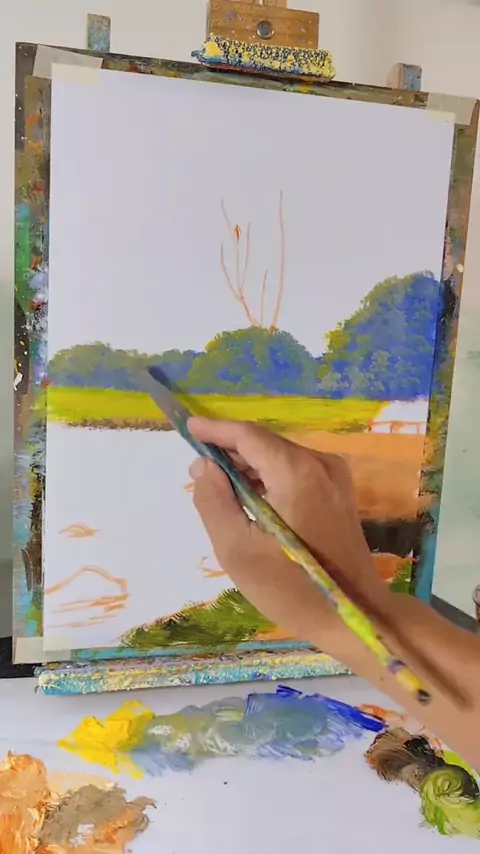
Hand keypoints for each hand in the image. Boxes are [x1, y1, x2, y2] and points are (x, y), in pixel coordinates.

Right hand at [187, 417, 384, 649]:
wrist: (353, 617)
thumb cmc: (290, 588)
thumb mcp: (237, 549)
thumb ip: (214, 501)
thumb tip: (203, 466)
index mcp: (296, 472)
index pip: (248, 435)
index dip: (216, 430)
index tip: (188, 427)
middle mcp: (320, 464)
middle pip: (266, 444)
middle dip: (230, 451)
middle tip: (198, 469)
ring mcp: (335, 478)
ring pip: (280, 457)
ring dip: (249, 466)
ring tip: (219, 487)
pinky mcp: (339, 494)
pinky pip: (296, 472)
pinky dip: (269, 478)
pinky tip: (251, 500)